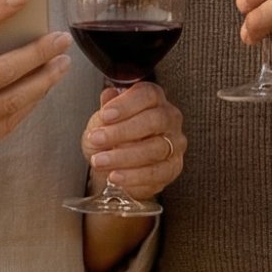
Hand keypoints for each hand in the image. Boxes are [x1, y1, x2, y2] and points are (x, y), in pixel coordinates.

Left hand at [81, 82, 185, 200]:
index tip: (105, 115)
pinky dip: (133, 176)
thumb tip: (109, 95)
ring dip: (123, 156)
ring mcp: (174, 144)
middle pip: (154, 121)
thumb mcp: (103, 119)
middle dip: (122, 131)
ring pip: (155, 149)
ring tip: (101, 161)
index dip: (126, 104)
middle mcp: (169, 119)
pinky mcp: (172, 168)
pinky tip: (115, 176)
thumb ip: (107, 107)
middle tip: (97, 139)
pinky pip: (156, 173)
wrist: (114, 164)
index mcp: (154, 99)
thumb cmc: (113, 137)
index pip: (148, 94)